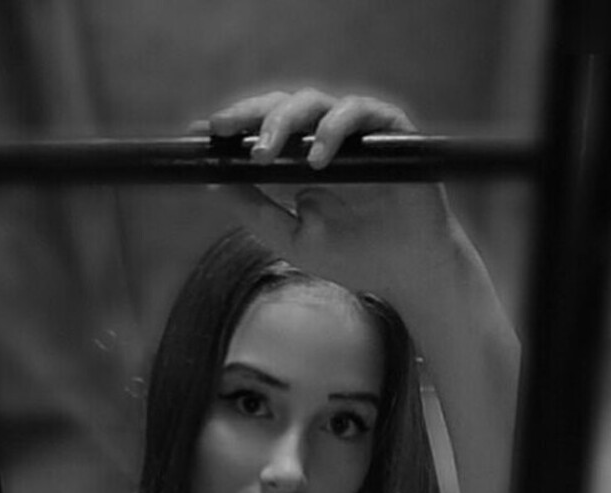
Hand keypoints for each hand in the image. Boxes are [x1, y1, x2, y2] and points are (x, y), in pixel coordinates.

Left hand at [206, 88, 452, 296]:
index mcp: (301, 161)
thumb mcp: (292, 238)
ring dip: (285, 121)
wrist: (407, 273)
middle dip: (250, 115)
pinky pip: (360, 112)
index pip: (263, 129)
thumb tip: (214, 182)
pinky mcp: (390, 132)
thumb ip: (256, 212)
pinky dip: (335, 129)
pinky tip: (319, 160)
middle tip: (224, 130)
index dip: (235, 125)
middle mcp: (327, 140)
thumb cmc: (355, 257)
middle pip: (283, 106)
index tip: (203, 133)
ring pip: (315, 102)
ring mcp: (358, 134)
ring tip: (267, 153)